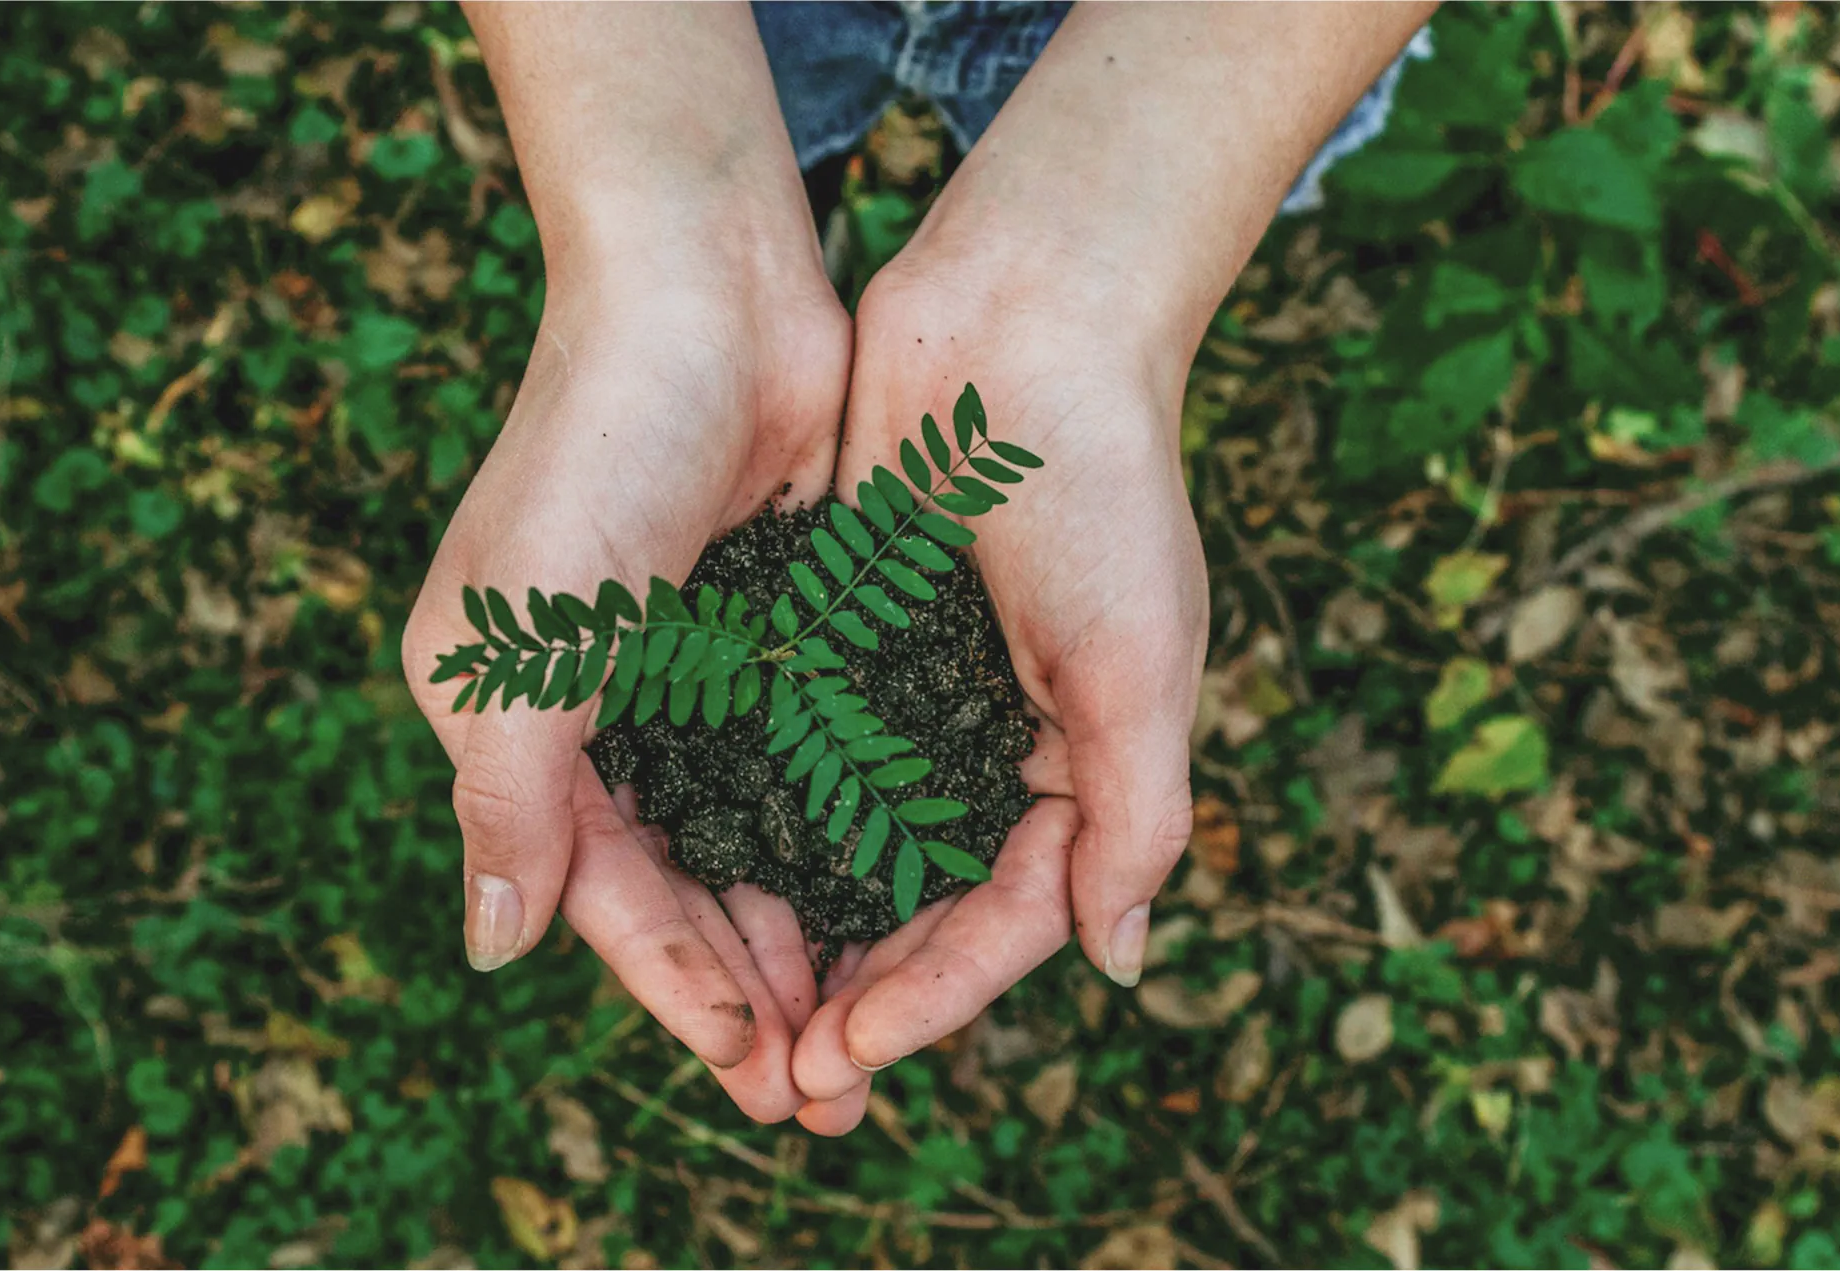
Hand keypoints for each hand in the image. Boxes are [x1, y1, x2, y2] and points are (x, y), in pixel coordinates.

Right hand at [403, 264, 848, 1122]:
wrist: (705, 287)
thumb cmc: (594, 450)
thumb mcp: (525, 640)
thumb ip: (509, 798)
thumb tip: (493, 950)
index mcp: (517, 719)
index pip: (602, 890)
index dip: (675, 987)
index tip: (754, 1069)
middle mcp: (603, 709)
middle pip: (683, 884)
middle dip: (750, 988)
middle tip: (828, 1091)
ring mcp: (695, 671)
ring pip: (755, 838)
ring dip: (807, 931)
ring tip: (872, 1026)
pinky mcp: (778, 629)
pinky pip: (813, 760)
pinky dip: (848, 833)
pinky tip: (904, 899)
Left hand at [788, 258, 1206, 1133]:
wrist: (1022, 320)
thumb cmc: (1103, 487)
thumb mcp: (1141, 662)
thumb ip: (1136, 816)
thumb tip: (1118, 965)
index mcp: (1077, 767)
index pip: (1005, 919)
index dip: (936, 997)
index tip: (854, 1052)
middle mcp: (989, 747)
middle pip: (918, 907)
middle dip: (858, 996)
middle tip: (783, 1081)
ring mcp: (908, 696)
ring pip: (845, 848)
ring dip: (797, 933)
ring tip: (734, 1012)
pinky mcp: (837, 639)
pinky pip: (792, 754)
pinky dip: (756, 820)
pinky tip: (698, 876)